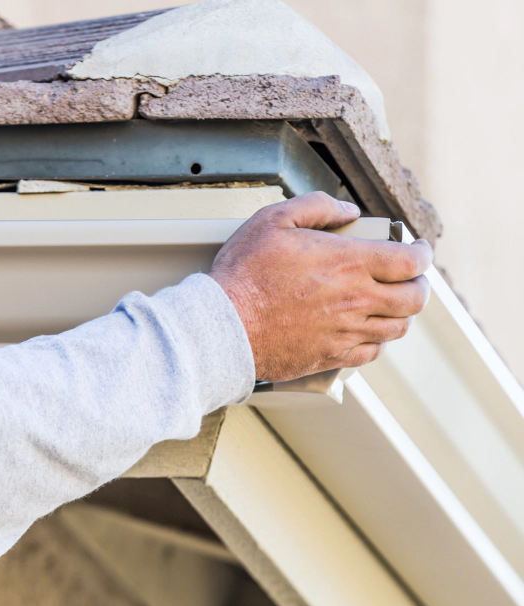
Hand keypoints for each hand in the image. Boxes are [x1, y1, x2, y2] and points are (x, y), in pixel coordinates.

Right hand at [210, 191, 431, 382]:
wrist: (224, 328)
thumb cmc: (244, 275)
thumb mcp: (274, 220)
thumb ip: (316, 207)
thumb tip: (347, 210)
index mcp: (349, 263)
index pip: (410, 262)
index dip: (422, 254)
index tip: (418, 250)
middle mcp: (356, 300)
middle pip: (414, 299)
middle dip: (420, 285)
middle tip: (412, 278)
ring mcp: (346, 332)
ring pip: (397, 328)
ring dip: (402, 313)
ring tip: (393, 303)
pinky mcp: (332, 356)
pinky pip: (371, 353)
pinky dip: (378, 341)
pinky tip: (368, 330)